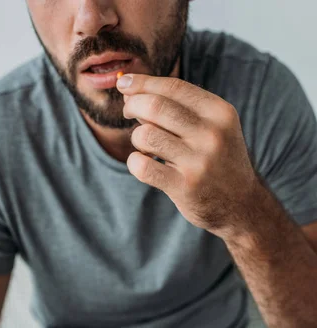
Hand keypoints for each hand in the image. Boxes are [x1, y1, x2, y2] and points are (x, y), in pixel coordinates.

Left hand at [117, 74, 259, 238]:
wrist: (241, 205)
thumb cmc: (219, 160)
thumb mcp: (214, 127)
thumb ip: (180, 108)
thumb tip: (132, 90)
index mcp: (220, 113)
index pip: (173, 87)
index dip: (143, 83)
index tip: (124, 84)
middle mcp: (212, 134)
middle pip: (156, 106)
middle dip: (133, 105)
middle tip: (128, 112)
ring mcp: (198, 162)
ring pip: (146, 135)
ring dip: (136, 137)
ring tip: (145, 145)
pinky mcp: (184, 187)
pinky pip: (142, 167)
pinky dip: (134, 162)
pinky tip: (141, 163)